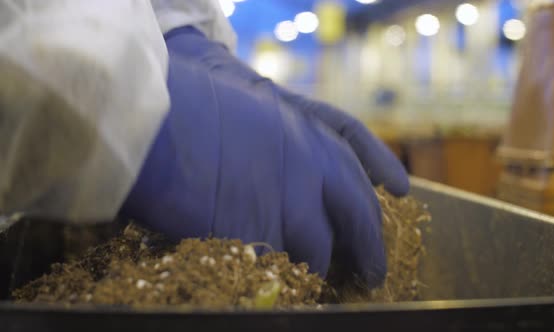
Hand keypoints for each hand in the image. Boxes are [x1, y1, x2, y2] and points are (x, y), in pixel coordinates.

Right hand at [120, 27, 408, 287]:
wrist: (155, 118)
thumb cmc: (193, 106)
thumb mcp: (256, 112)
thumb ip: (285, 143)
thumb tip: (299, 176)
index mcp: (310, 134)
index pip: (358, 174)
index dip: (375, 199)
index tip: (394, 208)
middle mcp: (312, 169)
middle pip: (356, 218)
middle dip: (369, 249)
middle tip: (373, 273)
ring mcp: (288, 204)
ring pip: (317, 252)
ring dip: (314, 269)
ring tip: (312, 284)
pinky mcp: (259, 237)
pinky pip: (277, 269)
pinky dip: (277, 281)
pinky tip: (273, 287)